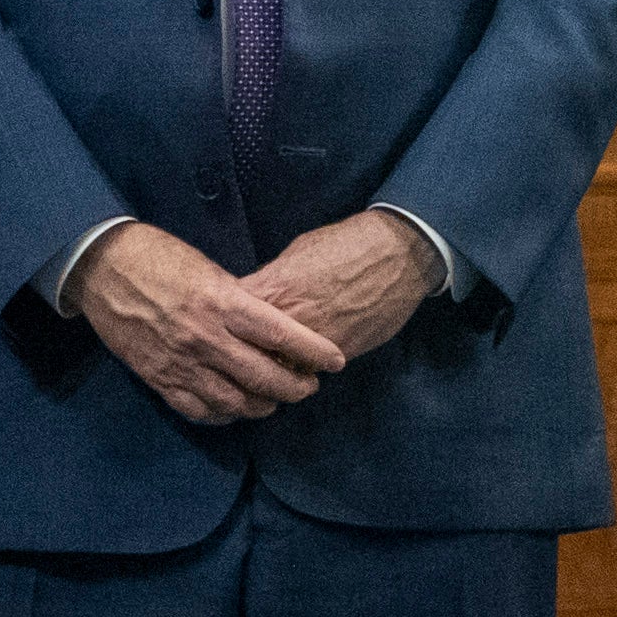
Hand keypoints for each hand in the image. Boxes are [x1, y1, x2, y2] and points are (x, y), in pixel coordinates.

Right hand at [71, 226, 348, 423]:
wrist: (101, 268)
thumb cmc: (158, 258)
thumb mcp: (208, 270)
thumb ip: (239, 300)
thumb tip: (268, 325)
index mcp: (222, 303)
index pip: (281, 335)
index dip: (314, 352)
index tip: (335, 360)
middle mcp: (205, 338)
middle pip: (264, 377)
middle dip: (295, 387)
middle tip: (309, 386)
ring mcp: (181, 363)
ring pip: (235, 402)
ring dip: (263, 406)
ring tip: (274, 400)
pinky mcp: (159, 379)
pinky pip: (199, 410)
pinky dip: (224, 414)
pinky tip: (235, 408)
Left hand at [240, 207, 437, 366]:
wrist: (395, 255)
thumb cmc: (344, 245)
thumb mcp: (296, 254)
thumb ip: (271, 281)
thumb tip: (256, 296)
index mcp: (272, 290)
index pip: (229, 320)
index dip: (223, 327)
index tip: (221, 331)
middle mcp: (288, 320)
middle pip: (247, 351)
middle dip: (241, 356)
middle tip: (238, 360)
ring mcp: (313, 341)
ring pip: (276, 369)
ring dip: (271, 370)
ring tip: (267, 369)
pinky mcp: (339, 355)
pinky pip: (308, 370)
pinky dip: (300, 370)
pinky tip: (298, 365)